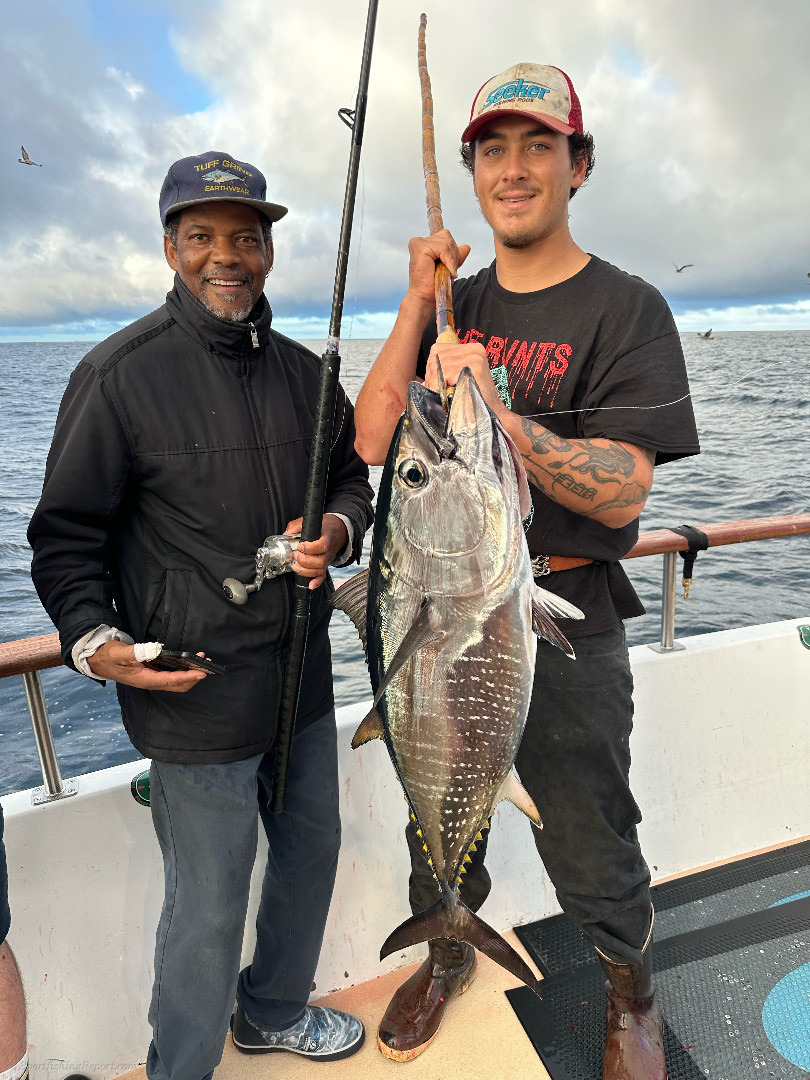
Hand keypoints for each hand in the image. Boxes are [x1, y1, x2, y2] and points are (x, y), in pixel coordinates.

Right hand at [87, 640, 207, 691]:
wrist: (96, 659)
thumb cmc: (107, 656)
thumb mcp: (120, 653)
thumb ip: (137, 652)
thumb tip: (155, 650)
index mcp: (144, 679)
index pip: (171, 680)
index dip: (188, 676)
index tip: (202, 672)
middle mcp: (150, 681)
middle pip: (177, 685)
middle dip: (193, 676)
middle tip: (206, 664)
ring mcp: (150, 678)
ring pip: (175, 680)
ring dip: (190, 672)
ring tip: (201, 660)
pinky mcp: (150, 672)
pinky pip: (171, 674)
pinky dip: (182, 669)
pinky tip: (188, 660)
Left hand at [283, 514, 348, 589]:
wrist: (338, 530)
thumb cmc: (325, 526)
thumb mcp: (310, 521)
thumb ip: (296, 526)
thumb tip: (285, 534)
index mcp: (327, 538)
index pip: (322, 546)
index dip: (310, 548)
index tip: (301, 546)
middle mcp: (328, 551)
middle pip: (320, 561)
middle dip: (305, 560)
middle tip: (296, 555)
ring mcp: (327, 559)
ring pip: (320, 570)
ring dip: (306, 571)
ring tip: (296, 566)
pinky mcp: (325, 565)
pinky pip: (323, 576)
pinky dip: (317, 582)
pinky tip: (310, 585)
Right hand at [406, 230, 470, 306]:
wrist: (425, 297)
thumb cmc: (434, 285)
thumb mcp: (449, 267)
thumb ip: (455, 255)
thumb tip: (466, 246)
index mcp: (424, 244)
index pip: (446, 237)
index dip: (453, 252)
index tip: (450, 267)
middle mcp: (419, 241)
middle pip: (447, 237)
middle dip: (453, 255)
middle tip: (448, 271)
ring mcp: (418, 243)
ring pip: (447, 242)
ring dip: (451, 259)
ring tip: (446, 272)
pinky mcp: (420, 247)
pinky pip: (443, 248)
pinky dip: (449, 261)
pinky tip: (446, 271)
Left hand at [424, 341, 505, 417]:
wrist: (492, 414)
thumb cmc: (472, 398)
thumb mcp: (459, 378)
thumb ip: (445, 369)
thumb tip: (424, 374)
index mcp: (471, 348)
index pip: (438, 349)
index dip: (433, 367)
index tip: (437, 382)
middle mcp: (474, 349)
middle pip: (436, 355)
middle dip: (432, 375)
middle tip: (439, 390)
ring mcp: (475, 357)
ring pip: (439, 364)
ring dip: (435, 382)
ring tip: (444, 394)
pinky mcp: (474, 367)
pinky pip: (445, 373)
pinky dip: (441, 386)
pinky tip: (448, 395)